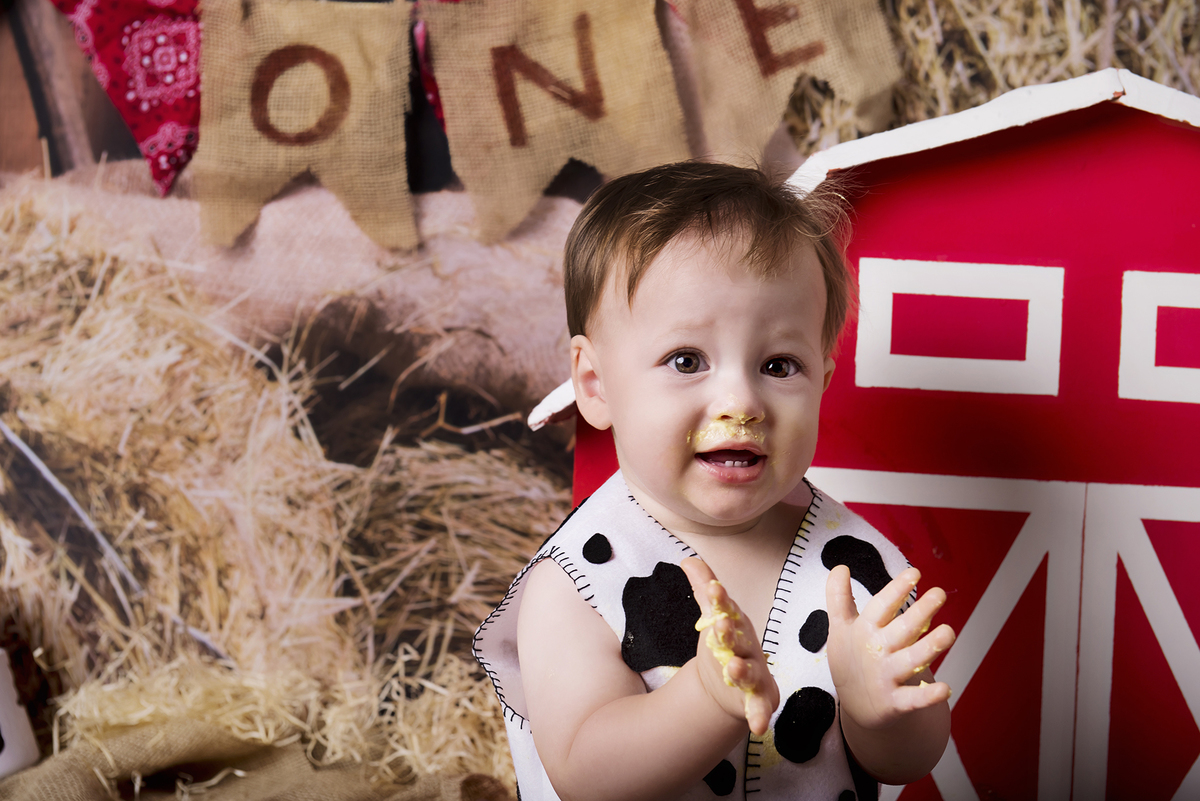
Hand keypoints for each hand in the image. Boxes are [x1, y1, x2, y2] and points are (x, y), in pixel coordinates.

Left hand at [681, 557, 779, 734]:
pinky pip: (760, 707)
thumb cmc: (727, 642)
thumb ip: (705, 590)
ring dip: (743, 670)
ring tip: (733, 667)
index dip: (720, 599)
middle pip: (740, 639)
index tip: (713, 588)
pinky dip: (760, 715)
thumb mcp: (714, 616)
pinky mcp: (757, 698)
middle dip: (731, 633)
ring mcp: (754, 673)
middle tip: (720, 626)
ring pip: (750, 671)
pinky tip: (758, 725)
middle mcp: (749, 647)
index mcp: (738, 625)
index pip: (727, 609)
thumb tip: (688, 560)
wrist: (733, 679)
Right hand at [825, 565, 954, 731]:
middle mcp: (876, 652)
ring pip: (911, 661)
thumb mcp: (840, 628)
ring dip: (929, 649)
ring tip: (948, 633)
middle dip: (920, 612)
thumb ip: (839, 598)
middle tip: (940, 594)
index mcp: (863, 631)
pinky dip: (928, 696)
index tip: (914, 573)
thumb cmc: (852, 659)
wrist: (855, 706)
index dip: (896, 590)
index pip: (880, 607)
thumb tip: (840, 567)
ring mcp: (886, 678)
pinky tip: (945, 689)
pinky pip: (913, 700)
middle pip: (901, 630)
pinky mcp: (895, 703)